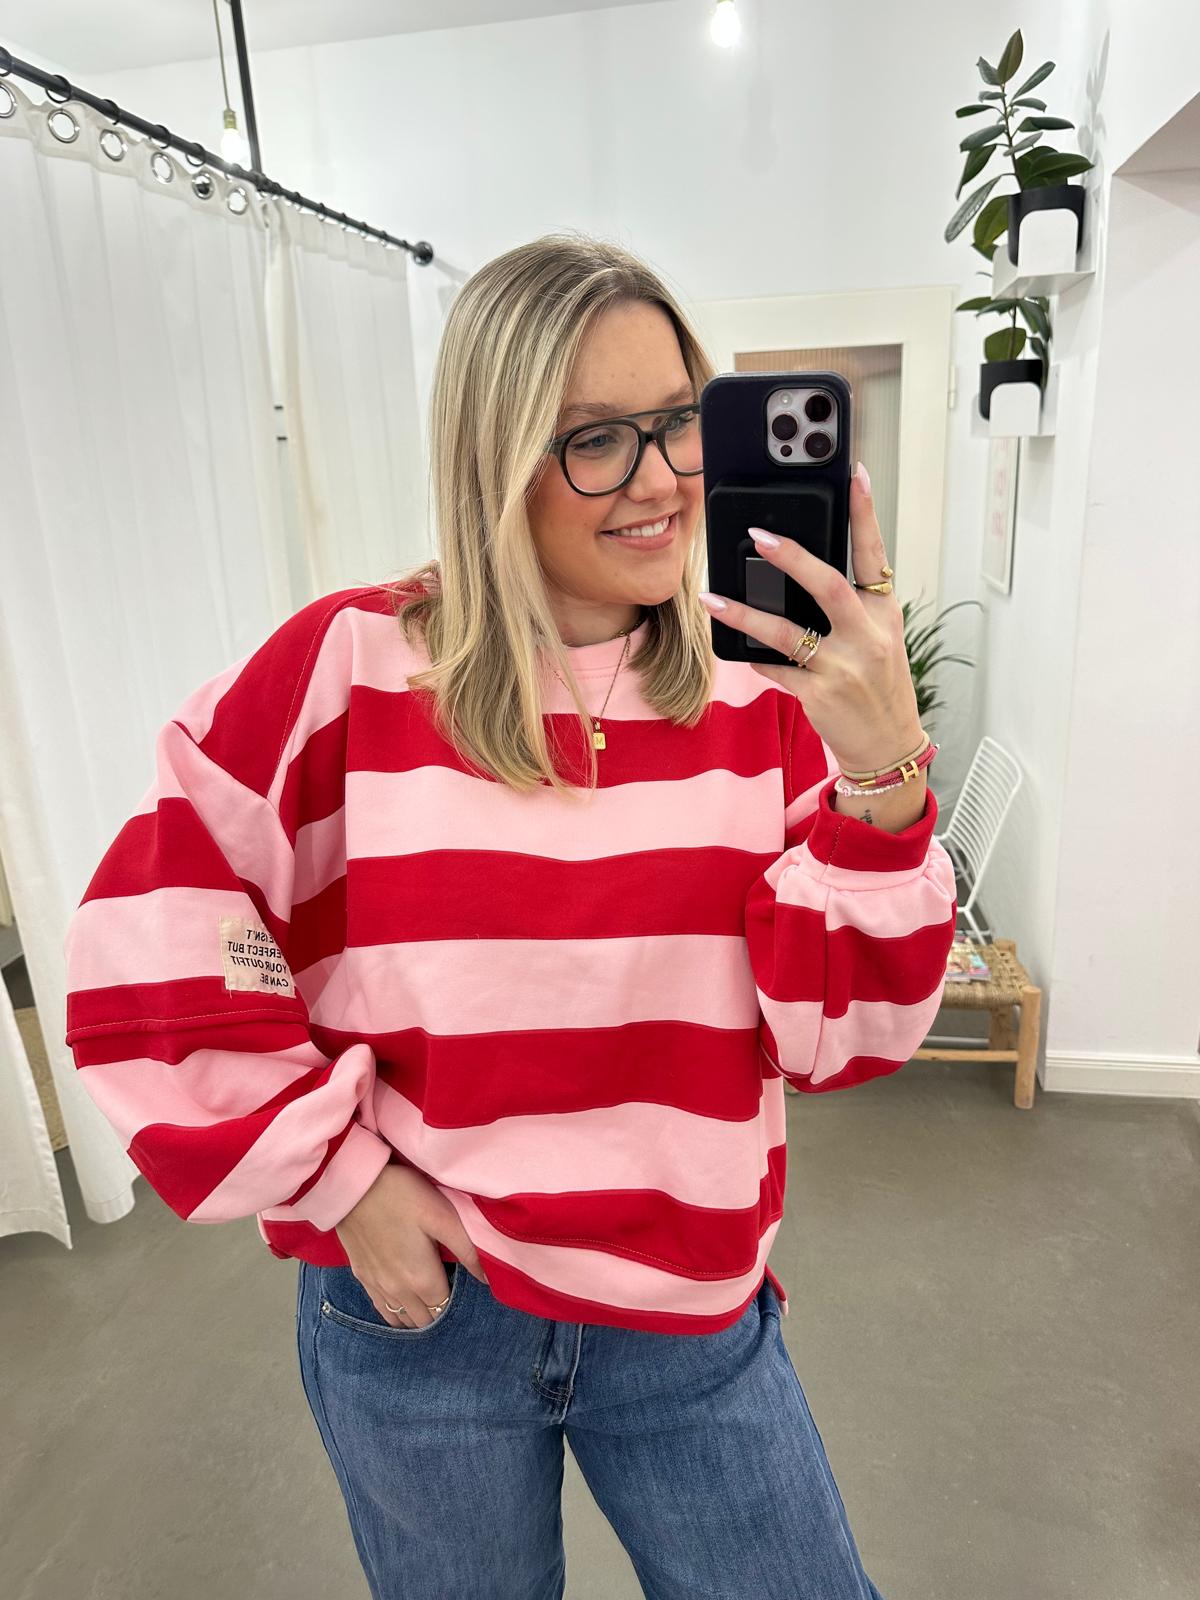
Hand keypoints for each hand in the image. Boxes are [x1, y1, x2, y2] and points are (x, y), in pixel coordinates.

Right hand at [335, 1162, 489, 1328]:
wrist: (354, 1186)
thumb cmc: (404, 1196)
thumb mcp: (443, 1217)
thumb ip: (467, 1251)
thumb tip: (487, 1279)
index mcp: (422, 1279)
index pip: (445, 1307)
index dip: (456, 1296)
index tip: (458, 1279)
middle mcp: (399, 1292)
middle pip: (425, 1319)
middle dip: (438, 1309)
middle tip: (445, 1284)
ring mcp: (377, 1287)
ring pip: (402, 1319)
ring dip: (417, 1313)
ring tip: (426, 1293)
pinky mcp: (361, 1277)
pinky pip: (382, 1310)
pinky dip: (396, 1311)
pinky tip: (402, 1298)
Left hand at [699, 464, 922, 772]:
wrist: (888, 747)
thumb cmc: (879, 688)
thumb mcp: (879, 642)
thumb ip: (851, 609)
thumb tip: (802, 573)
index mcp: (884, 615)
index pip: (875, 556)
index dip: (865, 515)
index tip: (854, 475)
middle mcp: (868, 637)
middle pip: (829, 586)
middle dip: (792, 558)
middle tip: (758, 534)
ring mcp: (844, 668)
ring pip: (787, 632)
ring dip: (745, 614)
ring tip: (712, 598)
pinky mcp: (820, 695)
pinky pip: (775, 668)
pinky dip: (756, 656)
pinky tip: (739, 648)